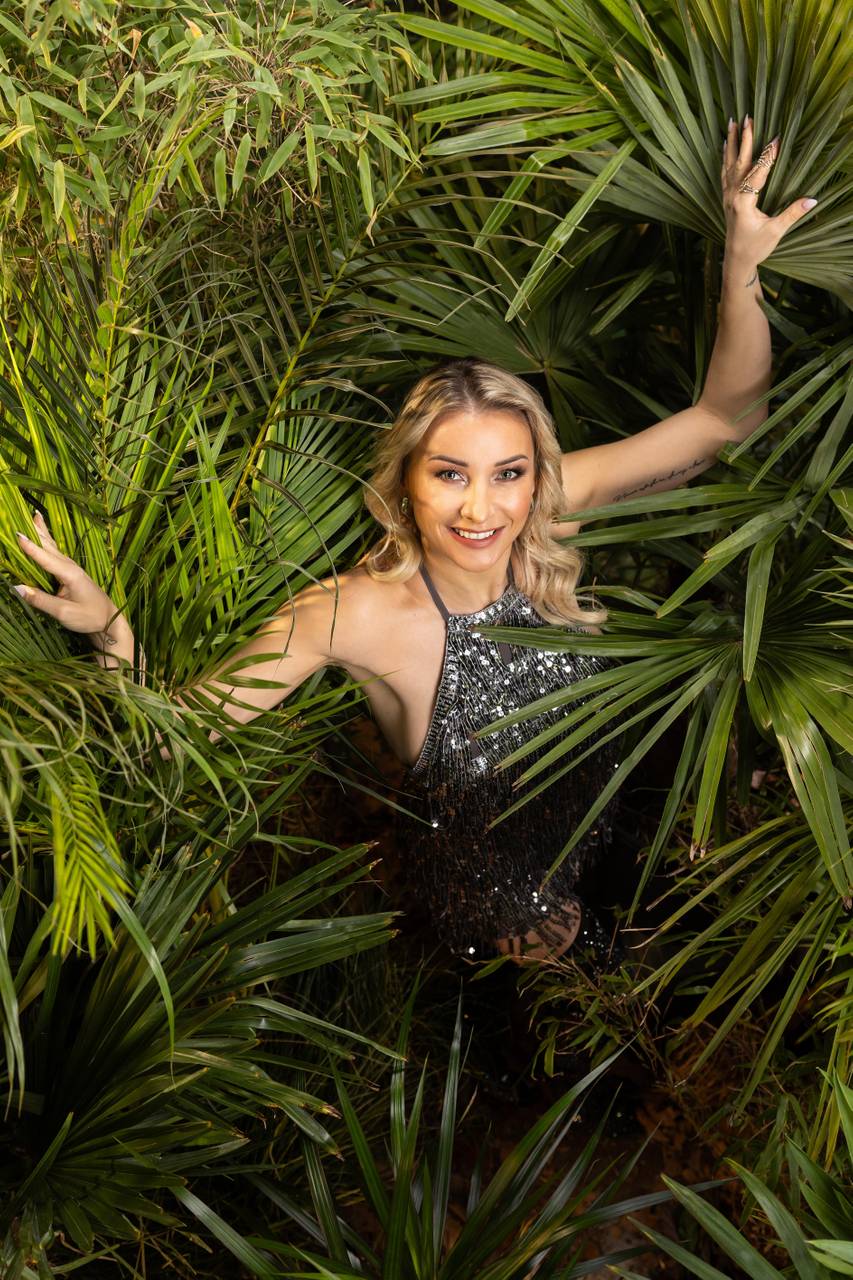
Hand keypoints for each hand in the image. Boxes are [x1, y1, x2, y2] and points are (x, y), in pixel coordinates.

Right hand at [13, 512, 126, 644]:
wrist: (110, 620)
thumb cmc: (90, 617)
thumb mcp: (64, 612)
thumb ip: (40, 600)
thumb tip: (17, 588)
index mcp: (69, 574)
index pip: (45, 558)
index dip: (30, 547)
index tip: (17, 535)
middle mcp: (70, 567)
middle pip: (49, 546)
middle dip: (36, 531)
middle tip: (24, 517)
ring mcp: (71, 569)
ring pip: (52, 547)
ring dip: (42, 533)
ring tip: (34, 517)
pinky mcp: (70, 574)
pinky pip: (54, 554)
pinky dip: (46, 543)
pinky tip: (43, 537)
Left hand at [722, 116, 816, 268]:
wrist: (736, 261)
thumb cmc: (755, 248)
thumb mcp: (776, 231)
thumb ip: (793, 214)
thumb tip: (813, 200)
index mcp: (743, 202)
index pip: (758, 173)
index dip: (768, 156)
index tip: (776, 138)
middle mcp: (732, 196)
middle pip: (739, 162)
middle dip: (745, 139)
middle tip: (748, 117)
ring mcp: (727, 197)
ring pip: (729, 164)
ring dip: (732, 143)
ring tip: (733, 122)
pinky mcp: (726, 199)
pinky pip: (725, 173)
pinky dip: (726, 157)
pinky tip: (726, 145)